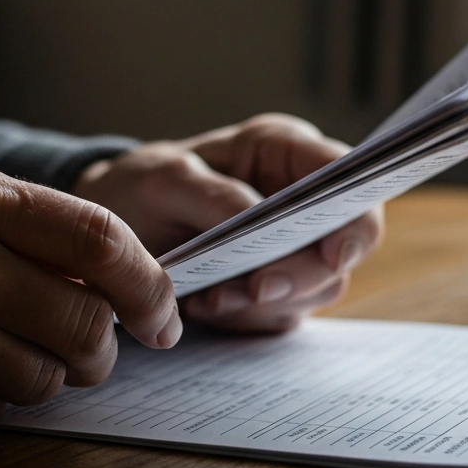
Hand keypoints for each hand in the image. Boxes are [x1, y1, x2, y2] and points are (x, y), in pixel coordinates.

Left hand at [73, 114, 383, 332]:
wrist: (113, 230)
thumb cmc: (141, 187)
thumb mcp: (163, 178)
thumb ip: (215, 195)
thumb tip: (257, 218)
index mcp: (285, 151)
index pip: (349, 180)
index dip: (354, 218)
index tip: (332, 255)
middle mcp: (299, 198)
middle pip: (340, 246)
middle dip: (298, 275)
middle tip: (251, 289)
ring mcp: (291, 246)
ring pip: (315, 288)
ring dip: (263, 302)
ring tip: (209, 298)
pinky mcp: (274, 286)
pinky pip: (280, 314)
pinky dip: (244, 317)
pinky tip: (204, 305)